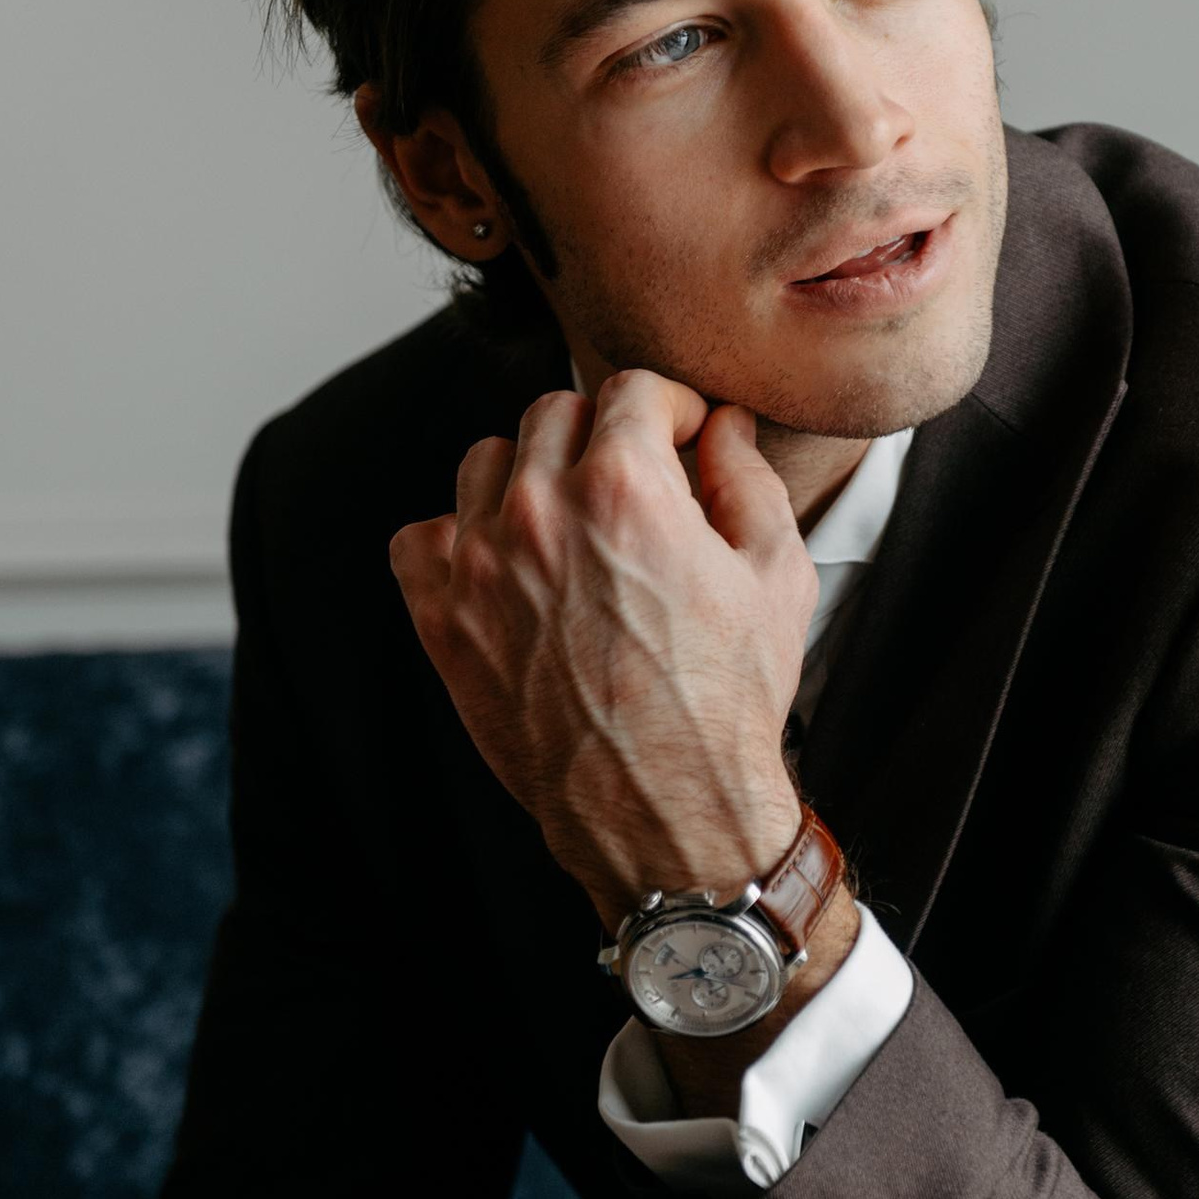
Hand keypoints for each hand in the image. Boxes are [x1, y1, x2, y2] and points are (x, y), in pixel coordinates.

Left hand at [390, 372, 817, 918]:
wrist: (662, 809)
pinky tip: (504, 569)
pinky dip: (458, 541)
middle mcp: (540, 510)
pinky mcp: (443, 617)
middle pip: (553, 414)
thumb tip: (722, 428)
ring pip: (485, 464)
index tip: (679, 433)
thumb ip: (746, 478)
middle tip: (630, 483)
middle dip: (600, 435)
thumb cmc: (725, 701)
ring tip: (567, 525)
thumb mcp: (775, 575)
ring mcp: (479, 563)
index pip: (630, 389)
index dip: (669, 407)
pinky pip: (423, 537)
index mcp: (625, 486)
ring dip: (527, 477)